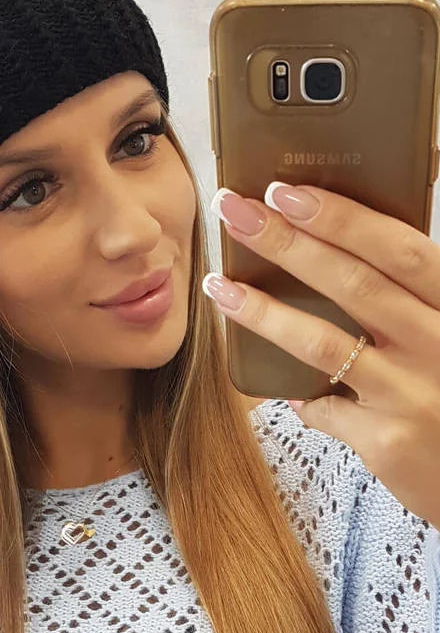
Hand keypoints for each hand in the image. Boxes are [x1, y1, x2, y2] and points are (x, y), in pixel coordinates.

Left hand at [202, 180, 439, 529]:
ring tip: (218, 287)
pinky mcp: (390, 441)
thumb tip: (329, 252)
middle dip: (287, 243)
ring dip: (263, 312)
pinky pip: (325, 408)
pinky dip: (300, 397)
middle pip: (354, 283)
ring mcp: (416, 395)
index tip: (285, 191)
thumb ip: (410, 299)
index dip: (341, 218)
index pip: (399, 249)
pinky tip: (283, 390)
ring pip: (324, 343)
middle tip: (234, 212)